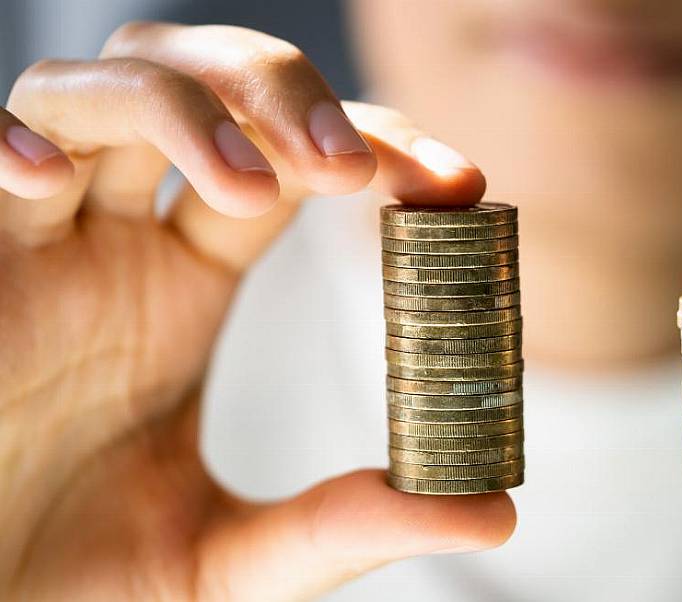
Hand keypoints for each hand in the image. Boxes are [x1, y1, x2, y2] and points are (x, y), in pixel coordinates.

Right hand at [0, 22, 510, 600]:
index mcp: (187, 281)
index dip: (375, 147)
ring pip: (107, 89)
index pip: (293, 162)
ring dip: (188, 107)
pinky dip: (17, 141)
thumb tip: (494, 514)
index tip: (459, 187)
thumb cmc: (84, 590)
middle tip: (353, 169)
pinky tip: (53, 182)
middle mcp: (121, 242)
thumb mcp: (237, 560)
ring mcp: (42, 244)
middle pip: (207, 87)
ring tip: (258, 187)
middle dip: (286, 93)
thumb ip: (347, 526)